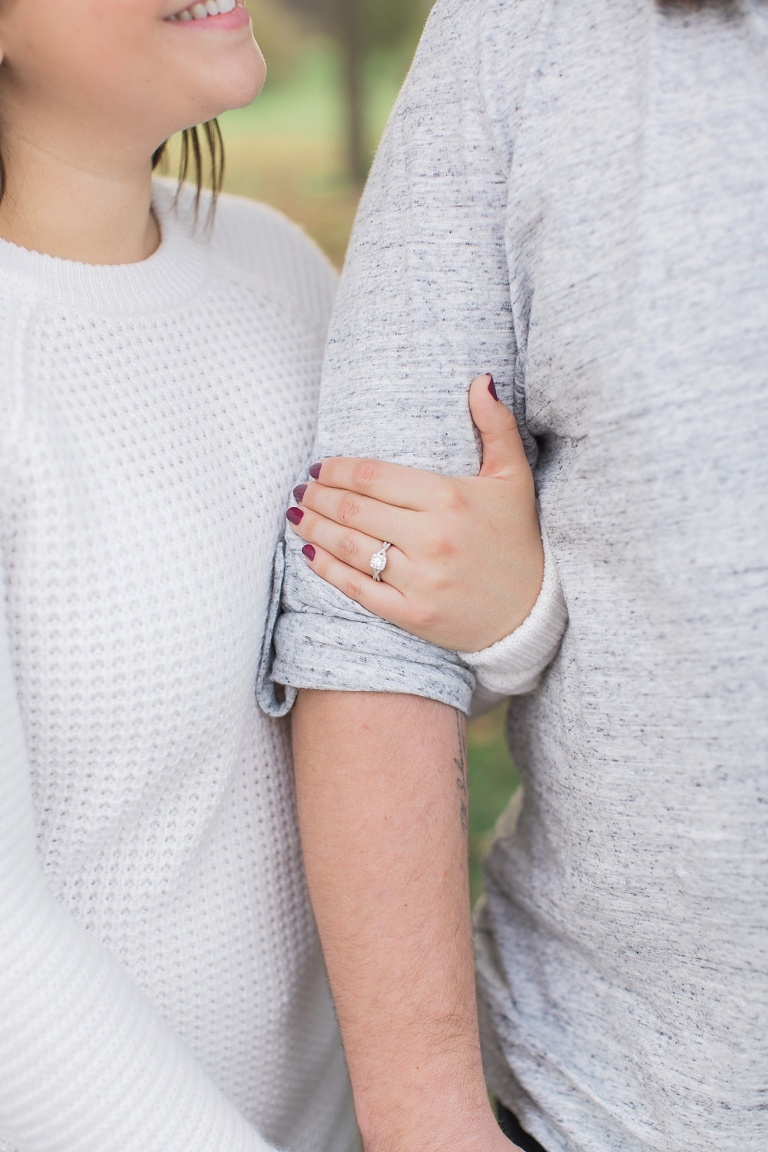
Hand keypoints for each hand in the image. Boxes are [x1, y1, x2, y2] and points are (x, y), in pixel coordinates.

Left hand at [285, 374, 543, 652]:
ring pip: (349, 547)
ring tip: (296, 515)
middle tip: (299, 490)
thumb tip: (480, 380)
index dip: (337, 470)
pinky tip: (309, 553)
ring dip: (314, 529)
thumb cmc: (517, 540)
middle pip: (354, 510)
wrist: (531, 614)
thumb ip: (496, 426)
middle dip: (318, 497)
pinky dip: (327, 569)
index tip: (318, 467)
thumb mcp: (514, 478)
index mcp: (449, 498)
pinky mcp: (411, 613)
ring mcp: (419, 579)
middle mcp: (431, 538)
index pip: (373, 477)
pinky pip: (356, 588)